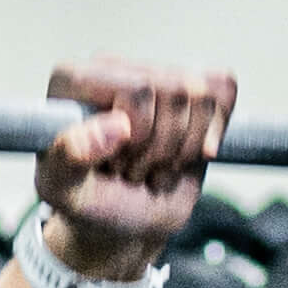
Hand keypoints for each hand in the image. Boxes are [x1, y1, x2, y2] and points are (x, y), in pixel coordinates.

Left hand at [30, 55, 231, 280]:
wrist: (121, 221)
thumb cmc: (88, 202)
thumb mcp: (64, 191)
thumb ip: (70, 159)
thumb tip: (117, 126)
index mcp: (73, 79)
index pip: (139, 90)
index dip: (141, 135)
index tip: (113, 163)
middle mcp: (112, 66)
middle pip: (176, 91)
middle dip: (162, 146)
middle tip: (133, 168)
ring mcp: (153, 73)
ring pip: (203, 94)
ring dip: (183, 147)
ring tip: (151, 164)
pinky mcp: (189, 86)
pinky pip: (223, 90)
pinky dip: (211, 133)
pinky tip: (182, 153)